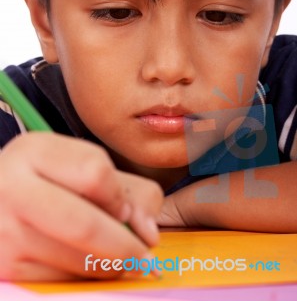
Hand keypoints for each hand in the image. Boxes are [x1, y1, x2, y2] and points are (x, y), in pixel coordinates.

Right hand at [0, 132, 162, 280]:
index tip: (125, 210)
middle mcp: (14, 188)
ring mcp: (5, 230)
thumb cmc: (50, 180)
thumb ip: (129, 189)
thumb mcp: (84, 166)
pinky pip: (62, 281)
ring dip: (109, 265)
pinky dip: (84, 276)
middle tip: (145, 259)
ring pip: (77, 260)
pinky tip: (85, 262)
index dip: (120, 197)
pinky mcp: (6, 266)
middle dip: (126, 248)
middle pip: (86, 226)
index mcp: (36, 151)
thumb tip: (148, 234)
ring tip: (115, 257)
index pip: (96, 173)